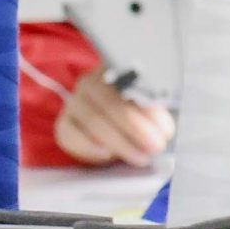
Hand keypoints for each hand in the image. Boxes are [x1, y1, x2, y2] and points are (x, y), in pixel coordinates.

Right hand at [52, 73, 173, 167]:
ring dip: (120, 142)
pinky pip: (70, 135)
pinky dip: (90, 147)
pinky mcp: (64, 124)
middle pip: (112, 104)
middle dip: (136, 128)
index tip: (166, 130)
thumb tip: (163, 130)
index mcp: (117, 71)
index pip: (131, 84)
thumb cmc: (136, 114)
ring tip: (141, 157)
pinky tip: (107, 154)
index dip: (148, 108)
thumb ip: (156, 113)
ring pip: (93, 121)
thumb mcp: (150, 109)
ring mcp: (75, 102)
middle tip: (156, 147)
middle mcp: (92, 82)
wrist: (110, 128)